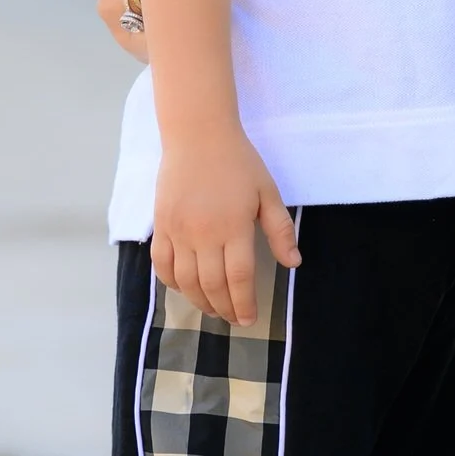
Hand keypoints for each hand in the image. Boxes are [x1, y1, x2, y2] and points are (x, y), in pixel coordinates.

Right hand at [152, 130, 301, 324]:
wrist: (198, 136)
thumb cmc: (239, 163)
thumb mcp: (268, 193)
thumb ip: (280, 230)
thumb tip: (294, 263)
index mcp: (233, 227)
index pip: (238, 278)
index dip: (244, 303)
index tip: (250, 318)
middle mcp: (203, 234)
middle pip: (212, 285)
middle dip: (225, 308)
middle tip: (235, 319)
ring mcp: (177, 231)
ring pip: (185, 280)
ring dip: (200, 301)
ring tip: (214, 310)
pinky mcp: (160, 225)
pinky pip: (161, 264)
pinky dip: (173, 283)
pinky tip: (186, 290)